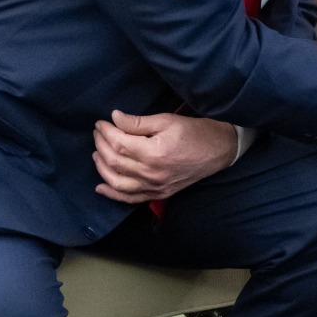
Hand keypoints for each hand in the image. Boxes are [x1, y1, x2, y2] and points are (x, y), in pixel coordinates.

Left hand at [92, 110, 237, 203]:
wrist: (219, 150)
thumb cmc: (196, 132)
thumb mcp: (168, 120)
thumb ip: (139, 122)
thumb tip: (115, 118)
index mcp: (154, 153)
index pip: (119, 143)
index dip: (106, 132)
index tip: (101, 122)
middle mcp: (152, 173)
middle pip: (115, 162)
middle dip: (101, 145)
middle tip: (98, 133)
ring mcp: (154, 186)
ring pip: (117, 182)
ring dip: (102, 167)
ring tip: (97, 153)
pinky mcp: (159, 193)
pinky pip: (130, 198)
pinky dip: (113, 194)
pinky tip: (101, 186)